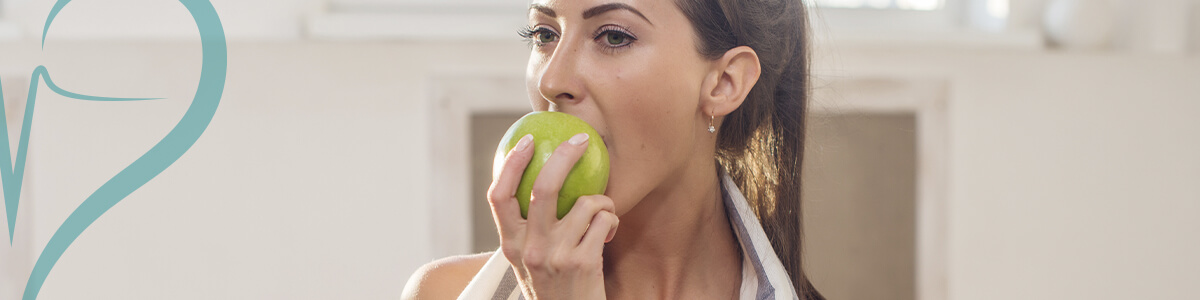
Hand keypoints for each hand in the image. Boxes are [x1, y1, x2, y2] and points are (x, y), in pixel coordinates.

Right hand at [487, 133, 618, 299]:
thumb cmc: (554, 287)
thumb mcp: (529, 261)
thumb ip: (529, 229)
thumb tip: (538, 179)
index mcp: (510, 245)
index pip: (499, 197)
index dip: (512, 164)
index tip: (527, 141)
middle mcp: (529, 249)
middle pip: (543, 187)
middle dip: (564, 156)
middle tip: (579, 138)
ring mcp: (557, 256)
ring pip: (585, 202)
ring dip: (601, 199)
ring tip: (602, 210)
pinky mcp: (584, 262)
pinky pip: (604, 220)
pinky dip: (611, 219)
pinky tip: (609, 230)